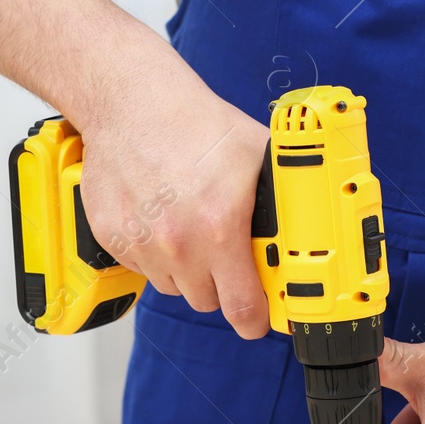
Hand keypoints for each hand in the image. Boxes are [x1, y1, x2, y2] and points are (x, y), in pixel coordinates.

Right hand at [76, 63, 270, 338]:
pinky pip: (143, 268)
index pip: (243, 307)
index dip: (256, 319)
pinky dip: (154, 254)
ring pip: (174, 286)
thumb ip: (283, 201)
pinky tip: (161, 217)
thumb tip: (310, 229)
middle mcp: (178, 243)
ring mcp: (142, 244)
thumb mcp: (258, 156)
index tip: (260, 319)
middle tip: (226, 255)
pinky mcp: (114, 239)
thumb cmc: (194, 124)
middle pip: (209, 301)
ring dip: (187, 270)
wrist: (133, 104)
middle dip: (222, 285)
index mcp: (220, 227)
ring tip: (190, 227)